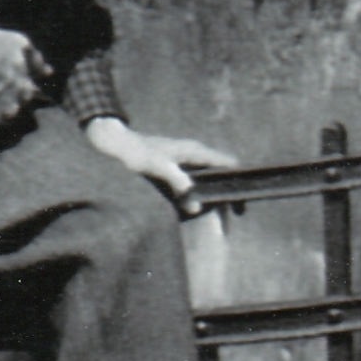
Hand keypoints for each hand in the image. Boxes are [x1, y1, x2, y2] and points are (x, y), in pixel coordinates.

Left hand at [83, 117, 239, 214]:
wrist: (119, 145)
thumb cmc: (138, 153)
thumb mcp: (159, 167)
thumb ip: (178, 183)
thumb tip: (196, 207)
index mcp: (196, 151)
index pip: (228, 163)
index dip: (239, 180)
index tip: (241, 200)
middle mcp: (194, 156)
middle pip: (221, 173)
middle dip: (228, 192)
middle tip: (234, 213)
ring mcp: (186, 163)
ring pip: (208, 180)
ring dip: (213, 196)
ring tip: (219, 215)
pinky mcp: (176, 171)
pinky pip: (194, 185)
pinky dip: (198, 196)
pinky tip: (195, 210)